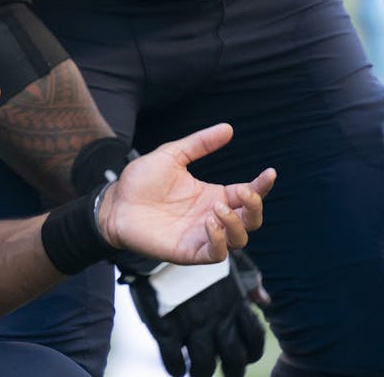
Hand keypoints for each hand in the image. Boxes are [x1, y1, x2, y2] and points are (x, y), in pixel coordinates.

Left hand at [99, 123, 274, 265]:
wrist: (114, 202)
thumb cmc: (141, 181)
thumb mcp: (172, 155)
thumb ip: (200, 144)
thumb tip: (228, 128)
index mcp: (212, 195)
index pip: (247, 195)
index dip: (262, 187)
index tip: (269, 173)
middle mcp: (212, 217)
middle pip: (250, 220)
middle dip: (255, 207)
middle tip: (243, 192)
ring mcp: (201, 236)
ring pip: (238, 240)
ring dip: (236, 225)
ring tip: (218, 209)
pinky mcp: (187, 252)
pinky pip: (215, 255)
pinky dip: (219, 242)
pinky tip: (209, 224)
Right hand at [128, 252, 268, 376]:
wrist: (157, 241)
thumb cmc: (195, 247)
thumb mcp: (226, 259)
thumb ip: (247, 280)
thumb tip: (264, 301)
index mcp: (233, 301)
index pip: (254, 337)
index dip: (253, 350)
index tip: (245, 354)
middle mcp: (216, 317)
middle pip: (234, 359)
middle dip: (233, 369)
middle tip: (227, 369)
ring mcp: (191, 324)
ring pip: (204, 365)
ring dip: (203, 371)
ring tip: (199, 370)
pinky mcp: (165, 326)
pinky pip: (173, 359)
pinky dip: (175, 367)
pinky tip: (176, 367)